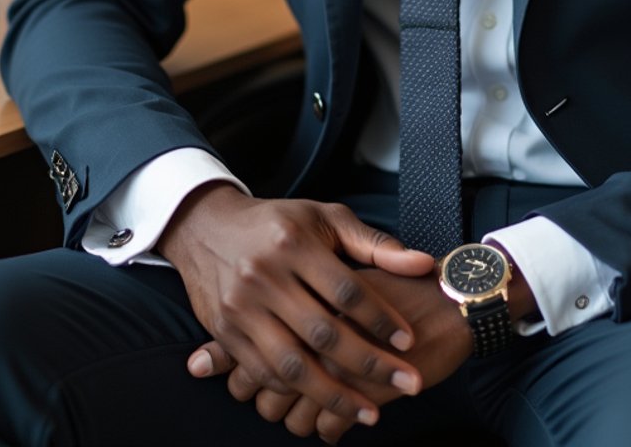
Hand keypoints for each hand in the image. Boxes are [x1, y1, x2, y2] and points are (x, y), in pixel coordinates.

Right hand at [159, 183, 434, 429]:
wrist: (207, 227)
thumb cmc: (279, 223)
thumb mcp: (326, 218)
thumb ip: (375, 244)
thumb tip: (423, 264)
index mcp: (295, 243)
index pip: (346, 289)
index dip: (381, 318)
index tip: (409, 341)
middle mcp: (265, 275)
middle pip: (323, 333)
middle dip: (369, 364)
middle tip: (408, 384)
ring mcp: (242, 307)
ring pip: (292, 364)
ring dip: (334, 395)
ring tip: (371, 412)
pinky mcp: (225, 332)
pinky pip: (265, 373)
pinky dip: (296, 391)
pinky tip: (324, 402)